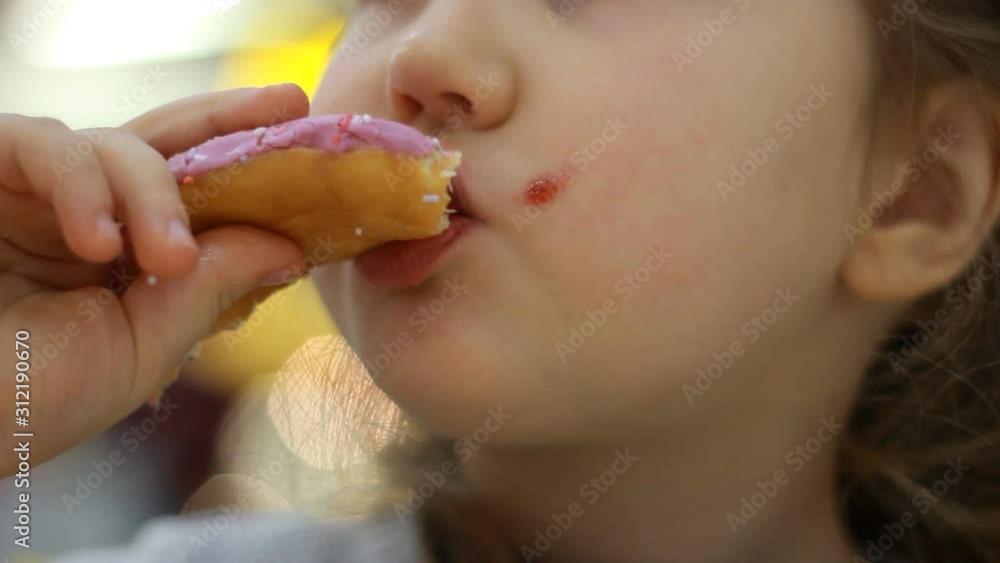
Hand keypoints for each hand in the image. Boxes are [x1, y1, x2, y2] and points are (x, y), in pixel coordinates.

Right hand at [0, 84, 309, 474]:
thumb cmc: (25, 397)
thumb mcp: (142, 347)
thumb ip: (210, 290)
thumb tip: (288, 248)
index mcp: (128, 253)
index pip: (197, 196)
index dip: (250, 169)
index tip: (311, 150)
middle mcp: (85, 210)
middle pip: (168, 144)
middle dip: (230, 122)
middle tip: (288, 105)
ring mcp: (35, 188)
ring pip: (119, 145)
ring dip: (157, 195)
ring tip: (167, 259)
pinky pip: (46, 144)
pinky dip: (83, 186)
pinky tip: (98, 244)